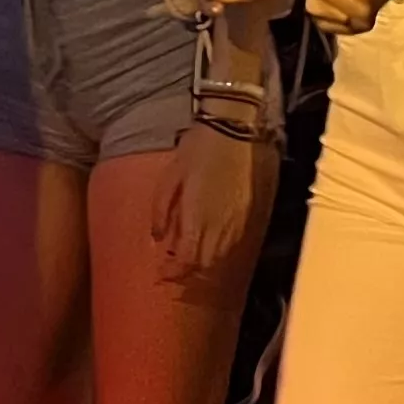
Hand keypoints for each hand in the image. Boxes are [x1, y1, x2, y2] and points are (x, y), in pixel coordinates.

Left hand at [155, 115, 263, 283]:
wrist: (232, 130)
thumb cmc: (197, 150)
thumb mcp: (169, 178)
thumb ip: (160, 212)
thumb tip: (157, 237)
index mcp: (198, 219)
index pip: (187, 260)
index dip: (173, 272)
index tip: (161, 273)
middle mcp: (220, 226)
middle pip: (204, 264)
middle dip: (187, 271)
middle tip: (171, 266)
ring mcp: (236, 220)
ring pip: (219, 255)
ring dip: (203, 260)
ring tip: (188, 253)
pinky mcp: (246, 213)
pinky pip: (231, 242)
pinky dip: (217, 248)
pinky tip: (207, 238)